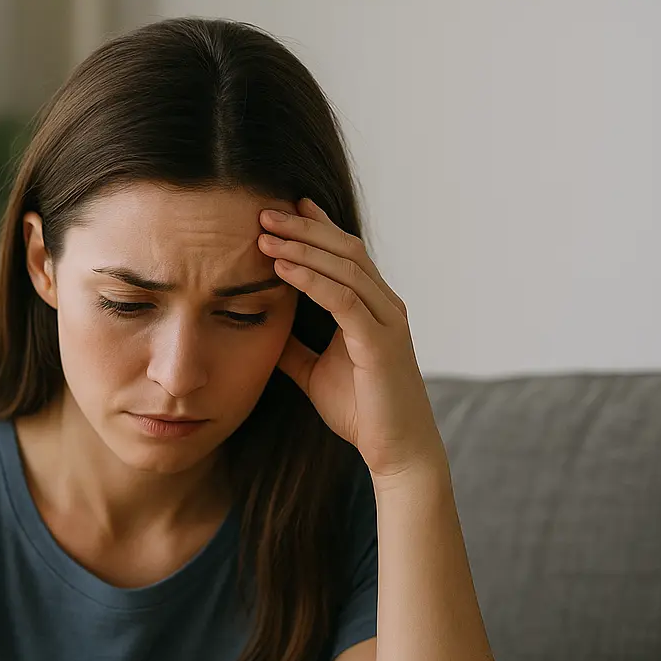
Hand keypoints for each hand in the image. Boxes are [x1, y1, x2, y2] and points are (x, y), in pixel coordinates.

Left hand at [259, 198, 446, 481]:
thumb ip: (294, 347)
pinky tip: (282, 269)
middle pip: (343, 250)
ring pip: (343, 267)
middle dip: (303, 227)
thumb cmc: (361, 412)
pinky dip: (310, 280)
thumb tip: (264, 330)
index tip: (284, 210)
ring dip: (301, 248)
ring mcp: (386, 320)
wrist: (395, 450)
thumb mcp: (315, 372)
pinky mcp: (380, 341)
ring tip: (264, 235)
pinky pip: (342, 299)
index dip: (316, 228)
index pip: (344, 255)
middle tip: (264, 212)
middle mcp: (385, 305)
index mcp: (374, 308)